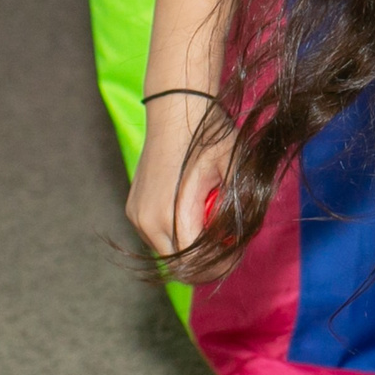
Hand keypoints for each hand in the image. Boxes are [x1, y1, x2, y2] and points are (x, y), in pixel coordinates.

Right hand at [125, 92, 233, 258]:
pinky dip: (176, 234)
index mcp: (173, 214)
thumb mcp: (233, 171)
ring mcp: (137, 215)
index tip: (237, 255)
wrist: (177, 109)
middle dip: (206, 262)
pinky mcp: (133, 208)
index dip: (219, 265)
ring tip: (214, 230)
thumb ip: (235, 211)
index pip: (195, 263)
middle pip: (179, 263)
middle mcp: (148, 221)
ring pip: (166, 251)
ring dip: (190, 248)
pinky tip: (194, 215)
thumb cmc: (208, 137)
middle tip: (230, 248)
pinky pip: (156, 235)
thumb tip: (241, 237)